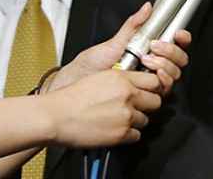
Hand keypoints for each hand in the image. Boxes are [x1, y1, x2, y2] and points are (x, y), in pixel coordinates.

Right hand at [45, 68, 162, 146]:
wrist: (56, 116)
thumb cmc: (71, 98)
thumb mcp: (99, 76)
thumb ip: (121, 78)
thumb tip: (135, 82)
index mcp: (122, 78)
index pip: (155, 81)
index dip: (152, 87)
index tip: (148, 90)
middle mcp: (128, 95)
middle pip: (156, 101)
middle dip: (148, 104)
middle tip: (136, 106)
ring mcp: (126, 115)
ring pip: (146, 119)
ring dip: (136, 120)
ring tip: (120, 118)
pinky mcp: (121, 134)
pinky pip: (137, 136)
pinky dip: (128, 135)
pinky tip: (115, 129)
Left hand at [49, 2, 190, 95]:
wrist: (75, 87)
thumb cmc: (90, 67)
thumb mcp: (112, 43)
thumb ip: (132, 26)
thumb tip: (147, 7)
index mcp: (147, 53)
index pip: (174, 45)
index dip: (181, 39)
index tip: (178, 33)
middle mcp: (151, 68)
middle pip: (179, 61)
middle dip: (171, 52)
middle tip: (154, 48)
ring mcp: (148, 83)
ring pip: (174, 76)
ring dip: (166, 66)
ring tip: (148, 61)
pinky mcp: (144, 98)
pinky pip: (163, 91)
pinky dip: (162, 81)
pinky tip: (153, 76)